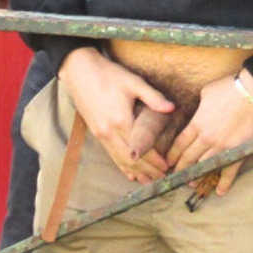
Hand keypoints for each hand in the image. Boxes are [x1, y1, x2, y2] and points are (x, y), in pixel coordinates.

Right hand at [60, 45, 174, 182]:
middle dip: (148, 171)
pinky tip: (130, 173)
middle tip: (163, 179)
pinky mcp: (97, 133)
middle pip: (132, 159)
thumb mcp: (133, 82)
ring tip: (150, 182)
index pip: (141, 148)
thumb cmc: (108, 74)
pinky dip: (122, 166)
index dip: (155, 160)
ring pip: (120, 160)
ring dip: (136, 172)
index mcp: (121, 120)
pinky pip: (111, 155)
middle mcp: (109, 132)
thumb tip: (172, 108)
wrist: (80, 71)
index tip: (167, 167)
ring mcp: (101, 134)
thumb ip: (153, 97)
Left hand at [170, 64, 252, 195]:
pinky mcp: (238, 151)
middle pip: (188, 158)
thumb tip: (199, 111)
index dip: (172, 155)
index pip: (180, 144)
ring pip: (205, 166)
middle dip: (180, 168)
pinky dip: (224, 183)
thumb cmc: (230, 88)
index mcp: (197, 123)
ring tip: (192, 183)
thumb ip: (200, 107)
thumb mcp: (206, 93)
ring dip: (197, 176)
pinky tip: (220, 191)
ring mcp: (222, 147)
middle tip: (175, 176)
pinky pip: (229, 171)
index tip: (168, 162)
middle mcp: (206, 138)